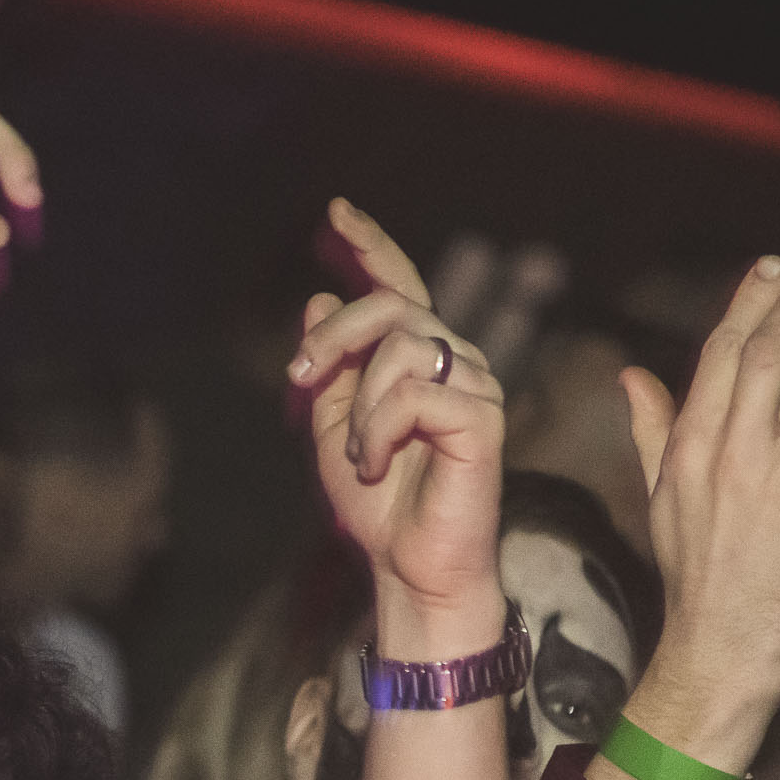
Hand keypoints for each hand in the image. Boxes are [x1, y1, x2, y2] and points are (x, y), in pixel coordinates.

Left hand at [289, 199, 507, 654]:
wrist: (405, 566)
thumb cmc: (376, 505)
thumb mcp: (331, 429)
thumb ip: (327, 369)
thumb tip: (319, 300)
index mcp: (416, 359)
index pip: (396, 286)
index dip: (369, 246)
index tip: (334, 212)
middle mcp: (453, 360)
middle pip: (391, 306)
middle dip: (333, 338)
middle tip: (296, 379)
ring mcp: (474, 385)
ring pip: (403, 347)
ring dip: (358, 406)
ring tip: (358, 455)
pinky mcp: (483, 417)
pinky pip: (415, 396)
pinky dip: (377, 433)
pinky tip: (378, 465)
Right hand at [617, 256, 779, 774]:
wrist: (721, 651)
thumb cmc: (694, 574)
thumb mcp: (661, 498)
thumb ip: (653, 430)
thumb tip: (631, 375)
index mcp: (690, 448)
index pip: (723, 351)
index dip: (752, 299)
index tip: (775, 267)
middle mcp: (731, 457)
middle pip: (773, 353)